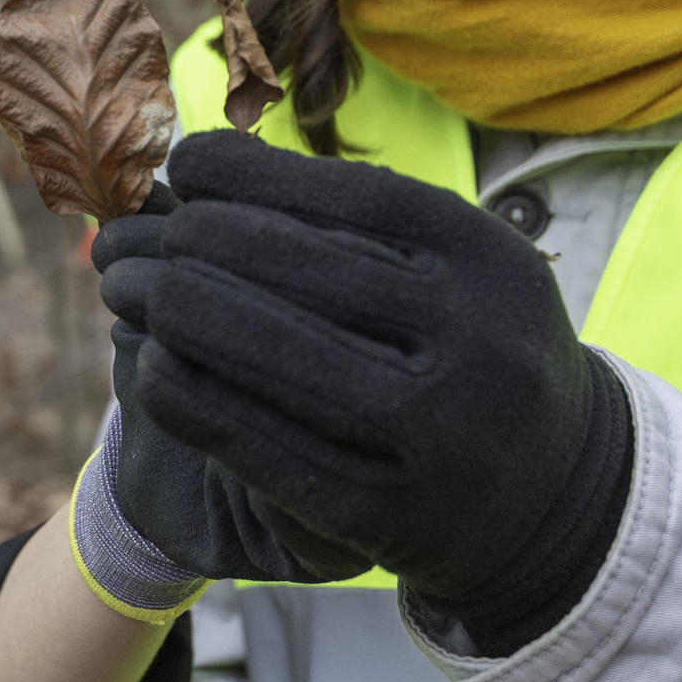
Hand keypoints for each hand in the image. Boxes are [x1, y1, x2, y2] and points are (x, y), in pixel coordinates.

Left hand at [96, 132, 632, 650]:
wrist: (557, 501)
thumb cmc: (469, 348)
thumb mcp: (454, 267)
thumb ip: (352, 217)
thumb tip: (201, 163)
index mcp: (491, 261)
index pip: (348, 195)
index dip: (250, 173)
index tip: (182, 164)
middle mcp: (477, 344)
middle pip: (293, 267)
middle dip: (187, 241)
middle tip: (130, 237)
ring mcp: (438, 439)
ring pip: (266, 353)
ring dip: (169, 309)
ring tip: (124, 287)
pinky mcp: (389, 518)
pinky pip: (260, 448)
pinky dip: (189, 399)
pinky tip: (150, 366)